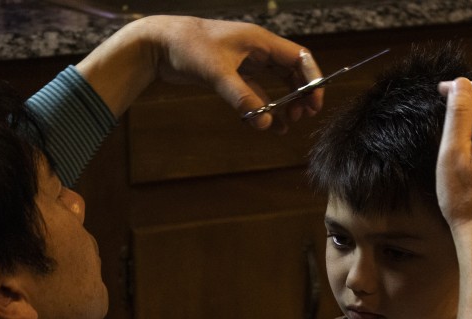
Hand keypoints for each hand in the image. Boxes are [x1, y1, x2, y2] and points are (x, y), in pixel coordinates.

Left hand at [77, 16, 323, 131]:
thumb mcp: (217, 73)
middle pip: (292, 71)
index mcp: (260, 41)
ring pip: (277, 82)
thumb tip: (265, 122)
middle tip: (304, 117)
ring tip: (289, 123)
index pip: (299, 58)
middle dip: (302, 94)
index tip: (315, 103)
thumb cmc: (187, 47)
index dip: (313, 79)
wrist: (156, 43)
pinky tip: (266, 124)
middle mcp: (256, 49)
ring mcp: (245, 61)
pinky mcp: (232, 73)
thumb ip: (242, 99)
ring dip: (286, 102)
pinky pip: (257, 91)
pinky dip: (264, 106)